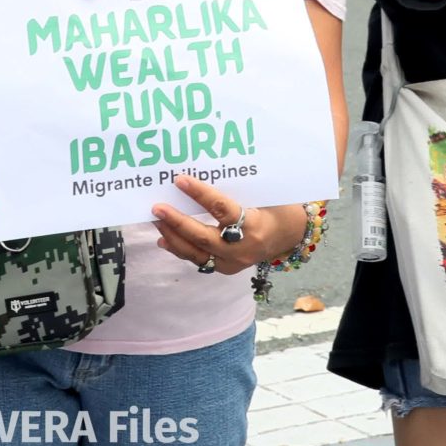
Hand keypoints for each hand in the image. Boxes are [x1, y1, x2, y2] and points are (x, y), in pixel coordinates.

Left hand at [153, 176, 305, 275]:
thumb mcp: (259, 195)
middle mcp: (243, 248)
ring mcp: (234, 263)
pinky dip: (179, 249)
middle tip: (157, 208)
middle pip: (204, 237)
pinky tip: (163, 238)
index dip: (200, 194)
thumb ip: (231, 190)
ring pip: (197, 253)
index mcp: (254, 225)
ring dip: (173, 236)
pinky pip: (199, 260)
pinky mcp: (226, 269)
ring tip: (157, 220)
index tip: (180, 180)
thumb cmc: (272, 208)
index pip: (222, 209)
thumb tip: (196, 176)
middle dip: (177, 222)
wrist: (288, 236)